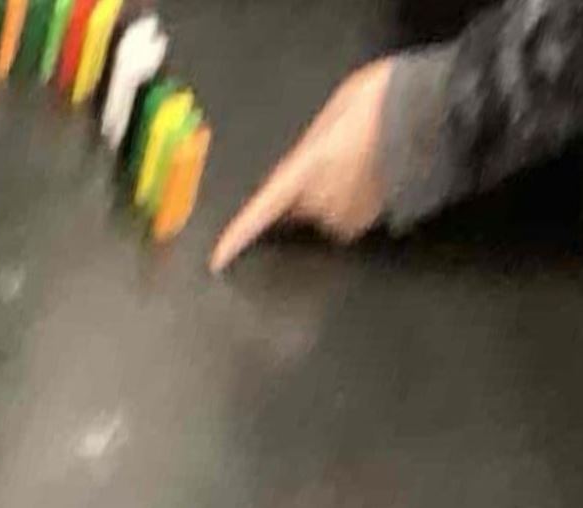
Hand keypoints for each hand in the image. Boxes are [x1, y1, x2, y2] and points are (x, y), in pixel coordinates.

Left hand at [210, 60, 394, 271]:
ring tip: (355, 163)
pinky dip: (350, 202)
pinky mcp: (368, 224)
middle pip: (295, 209)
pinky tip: (369, 176)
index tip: (219, 260)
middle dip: (302, 194)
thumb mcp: (332, 116)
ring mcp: (346, 216)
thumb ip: (308, 150)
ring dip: (329, 196)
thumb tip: (299, 176)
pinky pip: (346, 217)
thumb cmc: (381, 102)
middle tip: (329, 159)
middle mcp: (321, 202)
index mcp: (306, 170)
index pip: (263, 210)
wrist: (434, 113)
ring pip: (322, 214)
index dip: (239, 236)